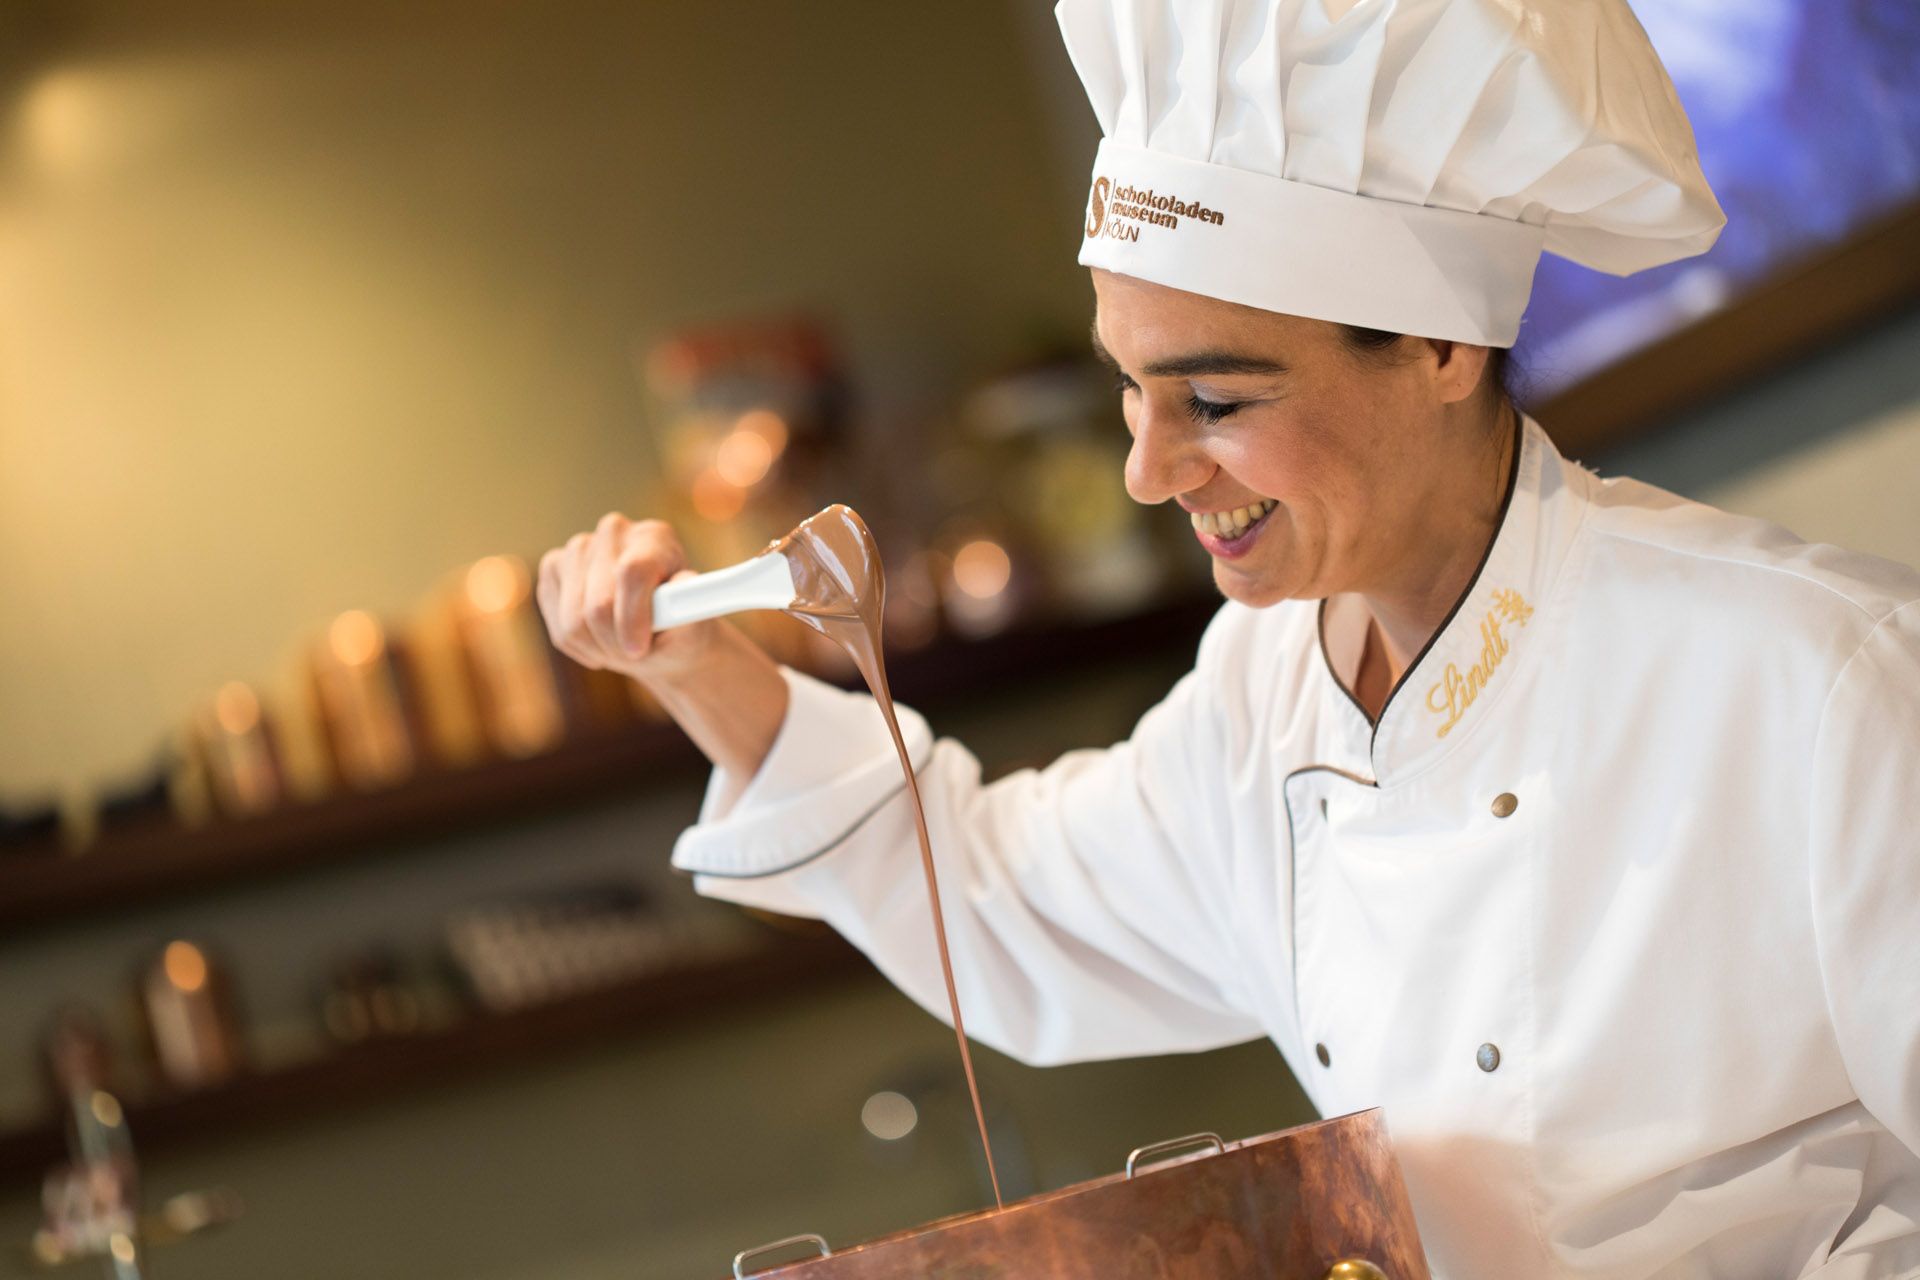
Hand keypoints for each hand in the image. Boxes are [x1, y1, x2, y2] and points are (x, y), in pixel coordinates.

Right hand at [536, 513, 717, 683]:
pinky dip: (579, 646)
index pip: (632, 572)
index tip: (639, 649)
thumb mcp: (695, 627)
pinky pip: (558, 626)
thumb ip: (693, 606)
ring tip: (621, 647)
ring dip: (598, 648)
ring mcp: (578, 548)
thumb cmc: (680, 629)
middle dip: (616, 642)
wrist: (659, 635)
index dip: (632, 616)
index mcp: (655, 537)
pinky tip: (600, 641)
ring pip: (573, 620)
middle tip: (636, 653)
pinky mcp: (553, 569)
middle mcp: (613, 532)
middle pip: (598, 604)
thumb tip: (686, 581)